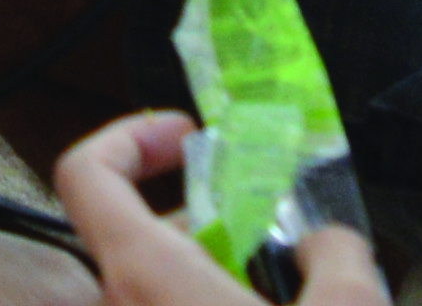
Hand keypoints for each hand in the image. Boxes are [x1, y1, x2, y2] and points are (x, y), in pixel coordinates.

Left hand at [52, 116, 384, 304]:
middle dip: (205, 218)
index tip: (187, 133)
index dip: (129, 136)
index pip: (85, 175)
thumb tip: (327, 241)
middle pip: (137, 234)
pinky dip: (212, 305)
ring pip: (159, 286)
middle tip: (267, 225)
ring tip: (290, 285)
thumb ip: (336, 254)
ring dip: (214, 273)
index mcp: (145, 278)